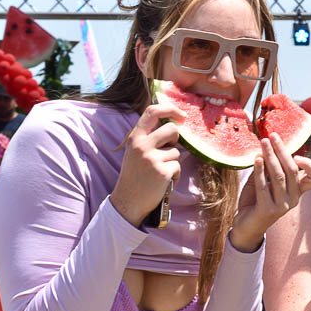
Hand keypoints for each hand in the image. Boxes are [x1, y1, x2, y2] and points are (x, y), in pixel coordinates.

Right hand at [111, 103, 186, 226]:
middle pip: (172, 129)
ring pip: (176, 151)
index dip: (170, 109)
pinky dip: (175, 175)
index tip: (182, 115)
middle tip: (168, 150)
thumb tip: (173, 124)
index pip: (152, 112)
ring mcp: (152, 158)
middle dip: (175, 139)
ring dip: (173, 162)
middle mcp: (142, 145)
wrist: (128, 201)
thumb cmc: (135, 175)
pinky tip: (163, 182)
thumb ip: (149, 137)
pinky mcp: (162, 172)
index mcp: (135, 137)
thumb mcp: (135, 151)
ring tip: (159, 172)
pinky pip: (178, 166)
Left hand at [230, 133, 310, 251]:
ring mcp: (282, 206)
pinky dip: (260, 170)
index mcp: (298, 192)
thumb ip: (268, 168)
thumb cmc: (256, 201)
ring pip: (279, 176)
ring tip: (263, 143)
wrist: (246, 226)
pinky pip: (264, 186)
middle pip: (292, 170)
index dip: (310, 165)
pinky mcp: (268, 210)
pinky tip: (256, 159)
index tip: (296, 154)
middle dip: (282, 150)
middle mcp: (294, 199)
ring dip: (270, 156)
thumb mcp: (265, 181)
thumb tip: (267, 147)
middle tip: (272, 136)